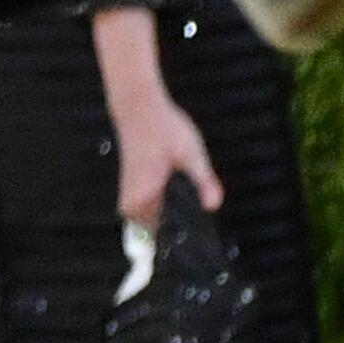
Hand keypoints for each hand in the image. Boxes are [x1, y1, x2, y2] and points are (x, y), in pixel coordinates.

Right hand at [97, 6, 221, 222]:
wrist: (139, 111)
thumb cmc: (164, 129)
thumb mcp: (192, 154)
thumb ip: (203, 182)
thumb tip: (214, 206)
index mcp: (144, 201)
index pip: (169, 232)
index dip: (190, 227)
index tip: (203, 222)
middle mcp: (132, 209)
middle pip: (166, 227)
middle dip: (185, 213)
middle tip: (193, 185)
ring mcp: (129, 205)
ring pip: (161, 219)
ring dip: (177, 205)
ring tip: (179, 175)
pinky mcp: (131, 199)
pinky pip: (155, 210)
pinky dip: (169, 199)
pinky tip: (172, 176)